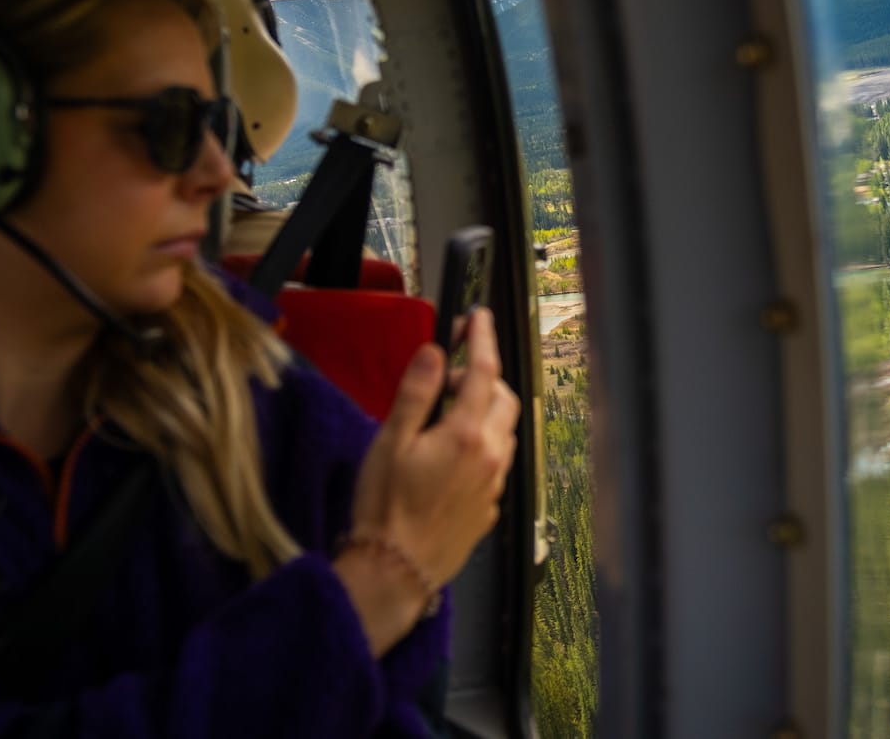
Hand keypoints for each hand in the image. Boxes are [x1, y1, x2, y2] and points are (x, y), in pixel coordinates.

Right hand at [334, 307, 519, 654]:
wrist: (395, 572)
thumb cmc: (385, 507)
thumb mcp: (391, 441)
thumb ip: (417, 392)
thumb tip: (436, 350)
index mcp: (468, 433)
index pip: (485, 370)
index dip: (482, 337)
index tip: (478, 316)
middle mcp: (491, 455)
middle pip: (504, 397)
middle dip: (482, 376)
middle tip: (445, 379)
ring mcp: (494, 483)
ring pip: (504, 429)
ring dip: (484, 410)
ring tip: (445, 416)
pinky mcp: (489, 506)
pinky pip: (496, 460)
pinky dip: (481, 443)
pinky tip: (449, 455)